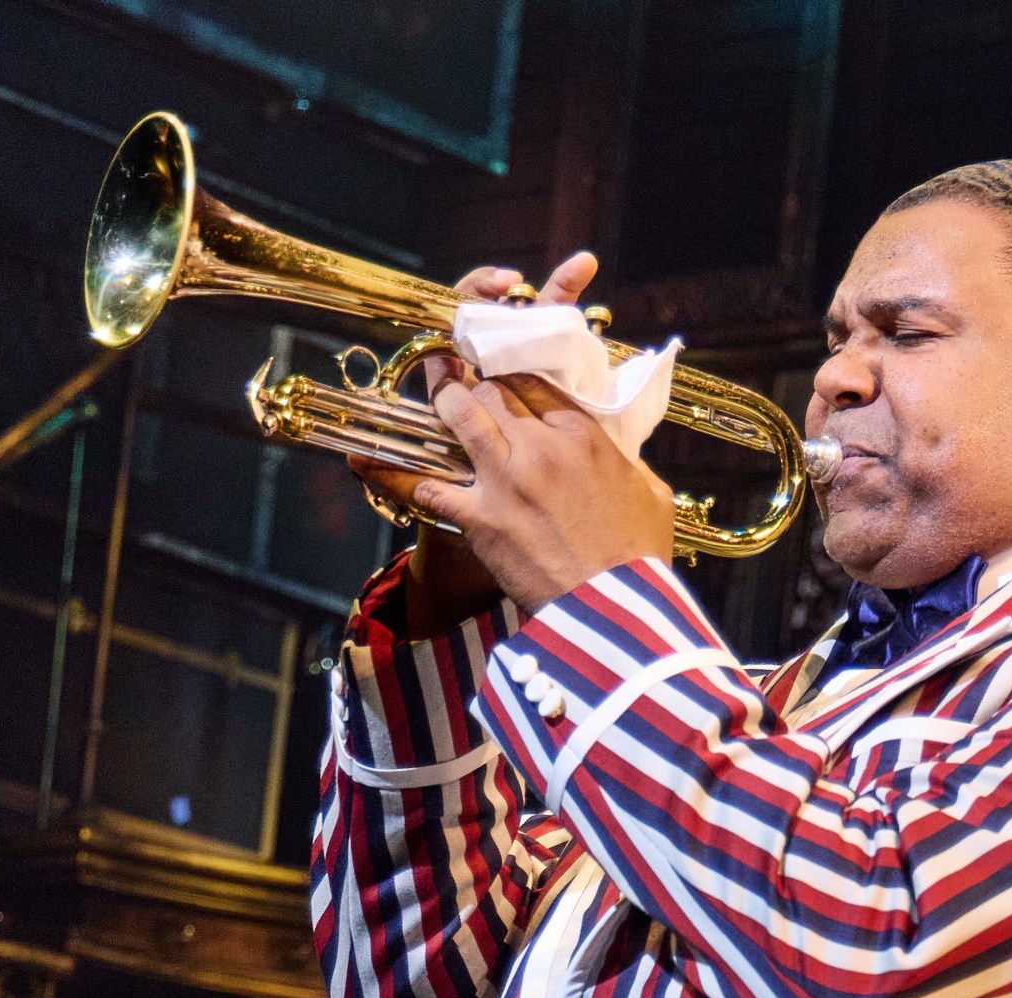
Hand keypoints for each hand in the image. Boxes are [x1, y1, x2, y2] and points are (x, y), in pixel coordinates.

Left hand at [414, 373, 675, 612]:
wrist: (619, 608)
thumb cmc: (641, 556)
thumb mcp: (651, 495)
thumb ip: (630, 463)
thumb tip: (620, 457)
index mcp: (584, 437)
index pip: (536, 384)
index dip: (513, 376)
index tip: (502, 378)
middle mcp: (541, 447)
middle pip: (495, 392)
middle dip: (476, 382)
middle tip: (460, 375)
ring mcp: (507, 480)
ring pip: (460, 416)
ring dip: (442, 399)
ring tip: (433, 389)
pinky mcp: (481, 518)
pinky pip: (425, 487)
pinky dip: (389, 472)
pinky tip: (360, 458)